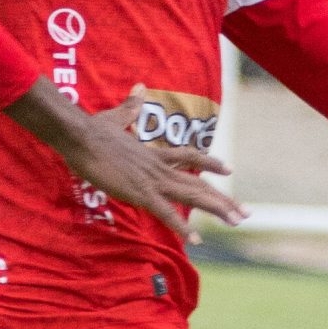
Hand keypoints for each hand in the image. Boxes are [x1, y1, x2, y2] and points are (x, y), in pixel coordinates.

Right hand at [6, 81, 245, 236]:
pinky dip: (181, 227)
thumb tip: (139, 88)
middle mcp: (160, 167)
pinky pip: (165, 213)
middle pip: (200, 184)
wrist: (81, 135)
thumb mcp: (116, 117)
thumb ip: (130, 107)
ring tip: (237, 222)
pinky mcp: (140, 193)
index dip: (210, 162)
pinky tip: (196, 240)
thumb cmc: (93, 129)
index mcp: (154, 154)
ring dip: (216, 210)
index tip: (229, 169)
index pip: (189, 156)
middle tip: (246, 213)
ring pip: (192, 197)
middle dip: (224, 200)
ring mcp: (152, 180)